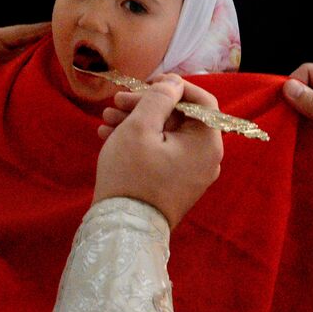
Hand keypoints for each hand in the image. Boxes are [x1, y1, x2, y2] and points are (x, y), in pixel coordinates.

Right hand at [94, 75, 222, 228]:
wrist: (123, 229)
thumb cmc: (131, 174)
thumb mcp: (140, 127)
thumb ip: (159, 98)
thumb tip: (174, 85)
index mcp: (207, 143)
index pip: (202, 100)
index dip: (174, 86)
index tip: (147, 82)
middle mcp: (206, 159)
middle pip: (180, 118)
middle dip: (146, 106)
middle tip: (116, 101)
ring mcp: (191, 175)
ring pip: (166, 136)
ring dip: (137, 122)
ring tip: (105, 119)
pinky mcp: (175, 185)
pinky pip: (162, 154)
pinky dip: (140, 143)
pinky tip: (109, 137)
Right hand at [281, 64, 312, 183]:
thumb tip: (286, 86)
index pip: (311, 71)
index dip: (294, 84)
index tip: (281, 105)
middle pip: (309, 89)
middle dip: (294, 102)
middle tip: (280, 122)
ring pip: (312, 108)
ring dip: (300, 119)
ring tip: (287, 133)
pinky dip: (309, 130)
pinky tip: (300, 140)